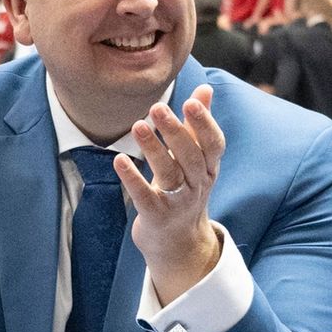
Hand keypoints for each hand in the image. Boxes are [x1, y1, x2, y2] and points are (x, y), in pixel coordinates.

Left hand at [116, 85, 224, 305]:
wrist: (178, 243)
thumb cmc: (185, 191)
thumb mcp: (196, 161)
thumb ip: (198, 125)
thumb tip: (205, 88)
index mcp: (209, 169)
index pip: (213, 144)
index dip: (204, 124)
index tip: (191, 101)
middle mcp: (198, 186)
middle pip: (190, 156)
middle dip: (175, 131)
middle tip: (156, 108)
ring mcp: (178, 203)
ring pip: (168, 174)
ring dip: (153, 149)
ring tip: (137, 126)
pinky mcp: (156, 216)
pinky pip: (144, 196)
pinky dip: (132, 178)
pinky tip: (118, 160)